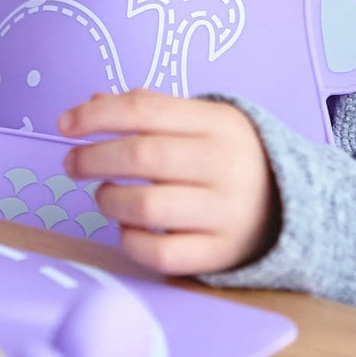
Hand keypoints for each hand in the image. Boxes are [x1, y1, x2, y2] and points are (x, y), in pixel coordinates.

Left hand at [59, 91, 279, 275]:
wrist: (291, 205)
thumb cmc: (227, 156)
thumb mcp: (200, 121)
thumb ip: (149, 108)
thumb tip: (92, 102)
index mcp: (217, 122)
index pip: (144, 108)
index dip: (95, 115)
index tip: (64, 124)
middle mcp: (224, 164)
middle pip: (141, 155)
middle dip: (92, 158)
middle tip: (71, 163)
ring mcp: (225, 212)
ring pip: (146, 206)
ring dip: (109, 199)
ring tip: (105, 195)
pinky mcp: (221, 254)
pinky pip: (160, 253)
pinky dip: (130, 240)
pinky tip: (126, 228)